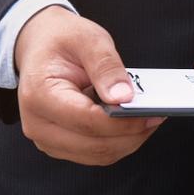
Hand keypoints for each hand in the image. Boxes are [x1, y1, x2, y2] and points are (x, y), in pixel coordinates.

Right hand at [15, 7, 163, 165]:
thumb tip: (124, 98)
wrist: (39, 46)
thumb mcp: (87, 39)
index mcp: (39, 95)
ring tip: (147, 118)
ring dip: (128, 141)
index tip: (150, 112)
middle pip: (95, 145)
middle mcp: (37, 124)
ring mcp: (46, 139)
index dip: (123, 121)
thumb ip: (106, 66)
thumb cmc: (61, 40)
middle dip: (131, 134)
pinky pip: (95, 153)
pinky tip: (131, 123)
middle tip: (156, 115)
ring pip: (98, 154)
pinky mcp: (59, 145)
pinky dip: (118, 141)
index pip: (87, 121)